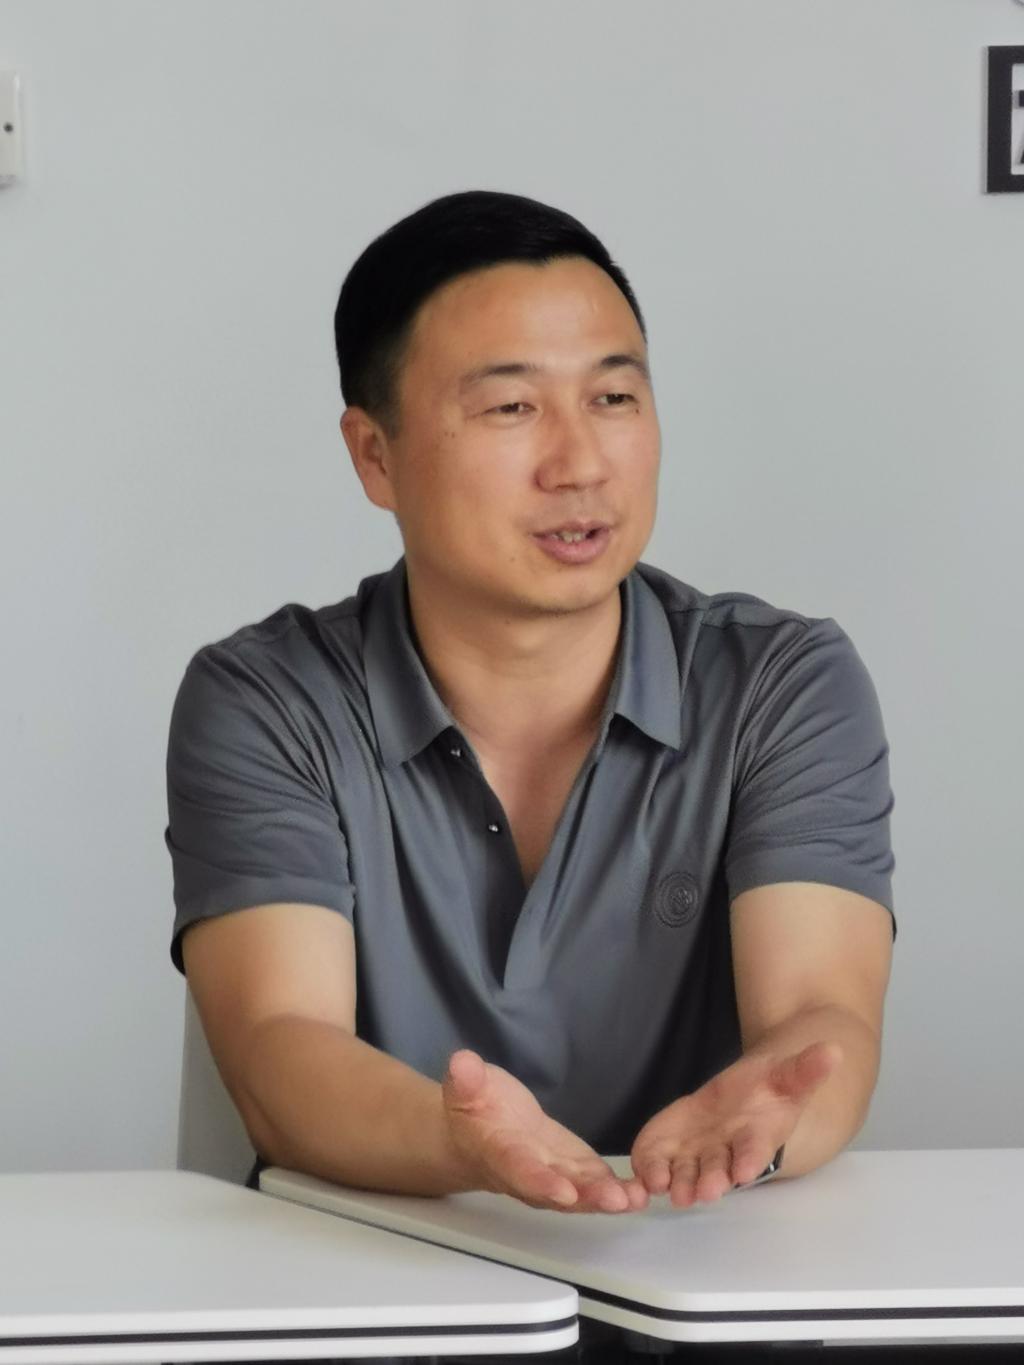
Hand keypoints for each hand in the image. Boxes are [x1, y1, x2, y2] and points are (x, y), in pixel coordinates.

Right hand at [441, 1049, 648, 1213]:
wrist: (483, 1129)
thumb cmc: (474, 1106)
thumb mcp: (465, 1086)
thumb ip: (466, 1079)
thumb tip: (462, 1063)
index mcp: (499, 1153)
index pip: (518, 1170)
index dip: (539, 1181)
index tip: (562, 1190)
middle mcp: (528, 1174)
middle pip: (556, 1192)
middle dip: (585, 1198)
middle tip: (614, 1199)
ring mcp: (555, 1175)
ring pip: (580, 1193)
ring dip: (607, 1198)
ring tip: (635, 1199)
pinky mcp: (574, 1170)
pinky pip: (595, 1184)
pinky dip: (618, 1191)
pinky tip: (642, 1191)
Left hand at [628, 1041, 839, 1206]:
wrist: (745, 1095)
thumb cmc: (770, 1090)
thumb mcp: (789, 1075)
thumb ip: (807, 1068)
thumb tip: (834, 1050)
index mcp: (757, 1138)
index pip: (755, 1152)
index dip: (750, 1160)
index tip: (744, 1171)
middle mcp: (726, 1154)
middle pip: (717, 1170)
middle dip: (709, 1180)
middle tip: (701, 1192)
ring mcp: (695, 1153)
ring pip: (683, 1172)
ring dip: (674, 1181)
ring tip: (661, 1188)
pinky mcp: (668, 1147)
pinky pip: (655, 1162)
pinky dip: (645, 1170)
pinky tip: (636, 1179)